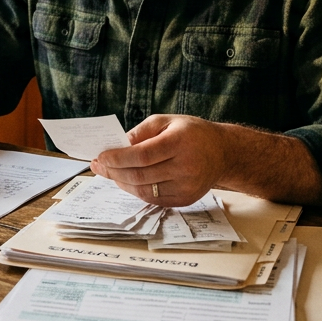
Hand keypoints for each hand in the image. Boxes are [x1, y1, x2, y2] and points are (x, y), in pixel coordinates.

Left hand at [89, 114, 228, 206]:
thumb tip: (116, 146)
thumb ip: (140, 132)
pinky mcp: (186, 199)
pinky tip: (127, 181)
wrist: (223, 153)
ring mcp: (187, 187)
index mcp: (180, 143)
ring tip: (110, 172)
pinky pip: (153, 199)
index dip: (118, 158)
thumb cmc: (191, 133)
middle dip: (114, 171)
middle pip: (140, 176)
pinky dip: (136, 191)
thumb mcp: (166, 121)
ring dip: (122, 183)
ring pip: (144, 191)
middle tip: (98, 166)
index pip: (142, 156)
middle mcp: (185, 167)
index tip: (101, 156)